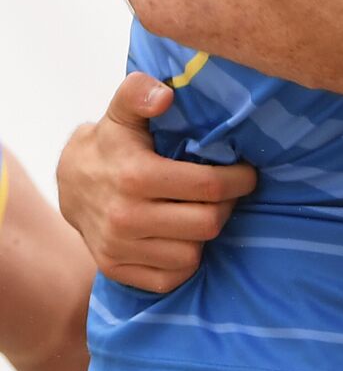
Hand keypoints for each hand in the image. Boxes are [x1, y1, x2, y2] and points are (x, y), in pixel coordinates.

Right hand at [57, 72, 257, 292]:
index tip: (245, 172)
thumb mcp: (123, 111)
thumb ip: (139, 93)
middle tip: (227, 193)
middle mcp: (125, 217)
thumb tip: (164, 96)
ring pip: (192, 253)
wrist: (69, 182)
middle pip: (207, 223)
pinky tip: (184, 236)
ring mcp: (119, 247)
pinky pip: (171, 278)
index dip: (239, 179)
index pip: (209, 187)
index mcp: (135, 176)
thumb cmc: (111, 143)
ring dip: (205, 233)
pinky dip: (185, 261)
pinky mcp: (116, 269)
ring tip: (203, 211)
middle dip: (226, 206)